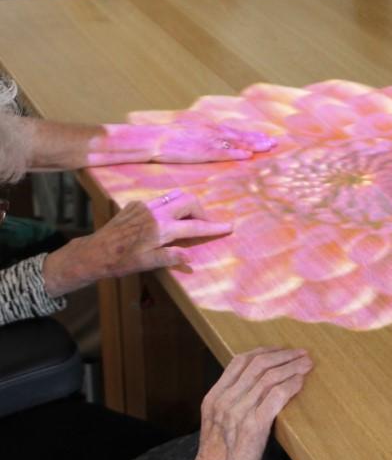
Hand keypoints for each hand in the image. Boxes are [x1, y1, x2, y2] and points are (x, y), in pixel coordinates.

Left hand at [43, 190, 230, 295]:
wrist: (94, 251)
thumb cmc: (122, 261)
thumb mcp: (148, 264)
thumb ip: (170, 257)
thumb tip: (189, 255)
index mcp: (161, 228)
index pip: (194, 226)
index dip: (214, 227)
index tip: (229, 226)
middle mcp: (155, 212)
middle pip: (189, 201)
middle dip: (202, 211)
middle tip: (206, 224)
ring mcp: (145, 206)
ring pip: (175, 196)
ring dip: (188, 205)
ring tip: (191, 219)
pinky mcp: (136, 205)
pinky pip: (161, 200)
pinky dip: (170, 207)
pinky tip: (167, 220)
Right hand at [88, 121, 276, 165]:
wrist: (141, 140)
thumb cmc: (159, 142)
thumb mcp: (182, 139)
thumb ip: (197, 142)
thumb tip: (208, 147)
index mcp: (202, 129)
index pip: (230, 131)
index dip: (248, 136)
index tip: (265, 139)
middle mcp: (205, 131)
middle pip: (235, 134)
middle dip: (255, 139)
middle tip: (274, 144)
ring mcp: (201, 139)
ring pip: (230, 141)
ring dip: (249, 144)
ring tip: (266, 148)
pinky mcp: (195, 148)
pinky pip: (218, 151)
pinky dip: (232, 152)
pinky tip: (245, 156)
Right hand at [167, 347, 313, 459]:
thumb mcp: (217, 426)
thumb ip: (231, 406)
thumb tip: (256, 392)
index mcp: (214, 398)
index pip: (239, 362)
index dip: (264, 351)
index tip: (281, 350)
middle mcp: (225, 401)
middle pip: (258, 365)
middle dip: (283, 355)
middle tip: (301, 354)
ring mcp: (238, 412)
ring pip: (270, 377)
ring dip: (292, 367)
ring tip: (307, 364)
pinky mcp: (254, 426)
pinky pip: (277, 396)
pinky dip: (292, 385)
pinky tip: (301, 382)